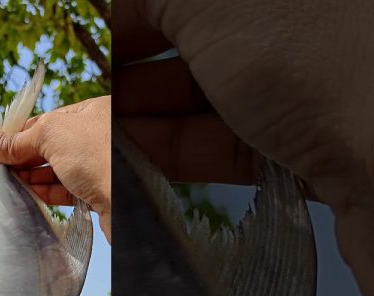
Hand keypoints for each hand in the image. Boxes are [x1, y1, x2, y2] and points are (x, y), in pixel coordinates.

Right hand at [0, 96, 111, 242]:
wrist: (132, 202)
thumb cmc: (97, 156)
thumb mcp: (50, 136)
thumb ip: (15, 139)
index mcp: (92, 112)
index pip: (46, 121)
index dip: (18, 134)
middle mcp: (98, 137)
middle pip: (49, 147)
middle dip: (22, 157)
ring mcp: (98, 167)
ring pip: (56, 170)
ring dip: (30, 177)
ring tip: (7, 183)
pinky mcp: (98, 194)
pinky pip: (65, 190)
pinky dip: (44, 193)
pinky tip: (27, 195)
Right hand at [115, 0, 373, 295]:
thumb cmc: (314, 64)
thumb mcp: (211, 3)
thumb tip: (122, 1)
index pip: (182, 3)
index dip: (133, 16)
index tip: (99, 45)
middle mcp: (291, 33)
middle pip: (190, 47)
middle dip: (133, 72)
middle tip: (92, 101)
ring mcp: (300, 92)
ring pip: (202, 101)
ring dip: (146, 121)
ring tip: (97, 144)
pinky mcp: (300, 151)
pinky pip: (223, 146)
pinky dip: (175, 154)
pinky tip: (133, 168)